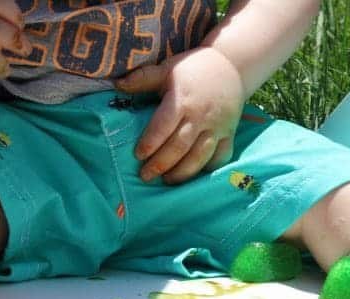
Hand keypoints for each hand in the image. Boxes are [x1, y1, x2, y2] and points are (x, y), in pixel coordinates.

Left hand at [116, 46, 245, 184]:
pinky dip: (208, 169)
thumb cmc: (193, 69)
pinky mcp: (229, 134)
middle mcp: (201, 116)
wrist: (232, 66)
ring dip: (182, 172)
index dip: (150, 143)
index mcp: (183, 100)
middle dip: (161, 164)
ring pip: (200, 156)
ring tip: (167, 180)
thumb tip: (117, 85)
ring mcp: (217, 127)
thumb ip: (143, 78)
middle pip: (180, 146)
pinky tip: (194, 175)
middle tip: (146, 175)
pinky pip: (220, 157)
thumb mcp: (168, 69)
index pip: (164, 126)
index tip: (138, 155)